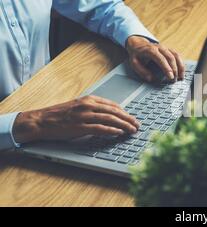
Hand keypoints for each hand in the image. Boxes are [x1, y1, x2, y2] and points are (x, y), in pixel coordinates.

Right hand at [12, 96, 139, 143]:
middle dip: (128, 119)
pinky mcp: (80, 127)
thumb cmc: (59, 115)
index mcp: (89, 99)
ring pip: (110, 120)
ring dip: (124, 125)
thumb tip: (109, 115)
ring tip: (132, 130)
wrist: (41, 120)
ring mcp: (84, 116)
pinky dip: (111, 131)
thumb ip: (93, 108)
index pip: (113, 105)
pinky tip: (119, 133)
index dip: (125, 112)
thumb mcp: (78, 106)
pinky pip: (100, 129)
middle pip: (114, 112)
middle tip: (137, 125)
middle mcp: (88, 106)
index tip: (132, 118)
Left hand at [126, 36, 184, 81]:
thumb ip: (141, 71)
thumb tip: (151, 78)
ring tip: (181, 77)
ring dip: (180, 67)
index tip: (170, 77)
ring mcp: (165, 48)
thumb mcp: (134, 63)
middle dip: (174, 70)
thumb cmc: (137, 55)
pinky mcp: (169, 49)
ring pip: (176, 56)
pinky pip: (177, 55)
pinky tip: (181, 72)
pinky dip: (181, 64)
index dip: (167, 68)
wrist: (138, 44)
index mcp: (150, 50)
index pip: (161, 59)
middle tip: (174, 81)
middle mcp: (160, 47)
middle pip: (170, 58)